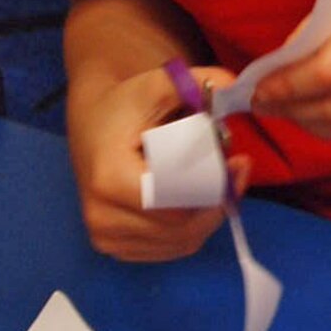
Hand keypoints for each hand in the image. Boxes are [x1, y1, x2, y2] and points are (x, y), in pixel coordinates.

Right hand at [68, 62, 246, 261]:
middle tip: (236, 170)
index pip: (176, 201)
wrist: (92, 125)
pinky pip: (172, 248)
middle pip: (183, 225)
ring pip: (183, 240)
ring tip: (218, 179)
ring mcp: (108, 239)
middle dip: (217, 198)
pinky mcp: (117, 248)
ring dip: (210, 213)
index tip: (239, 162)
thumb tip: (236, 85)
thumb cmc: (125, 105)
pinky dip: (195, 227)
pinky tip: (198, 198)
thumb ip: (198, 82)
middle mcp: (102, 217)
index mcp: (110, 180)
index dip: (213, 185)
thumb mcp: (159, 84)